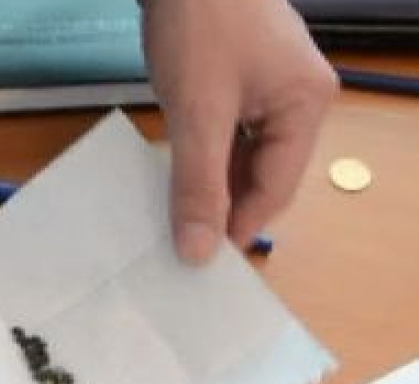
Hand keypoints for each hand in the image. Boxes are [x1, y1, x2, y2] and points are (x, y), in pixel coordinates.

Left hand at [141, 0, 337, 263]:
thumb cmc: (199, 26)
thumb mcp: (197, 112)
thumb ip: (197, 184)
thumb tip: (198, 252)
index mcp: (305, 106)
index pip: (275, 187)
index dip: (239, 226)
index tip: (202, 259)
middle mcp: (297, 97)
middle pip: (261, 172)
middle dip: (224, 204)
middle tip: (183, 241)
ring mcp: (268, 84)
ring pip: (240, 153)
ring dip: (210, 180)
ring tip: (174, 213)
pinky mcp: (239, 75)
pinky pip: (226, 129)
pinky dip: (203, 152)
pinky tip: (175, 171)